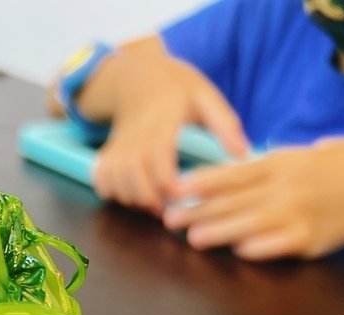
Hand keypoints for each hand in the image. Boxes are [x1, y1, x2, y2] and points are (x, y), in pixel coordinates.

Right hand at [70, 38, 246, 213]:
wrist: (137, 75)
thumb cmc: (176, 87)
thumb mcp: (205, 94)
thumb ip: (224, 124)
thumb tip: (243, 155)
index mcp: (162, 118)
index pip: (157, 155)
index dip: (167, 182)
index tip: (181, 196)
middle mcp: (136, 132)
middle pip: (132, 174)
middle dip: (149, 198)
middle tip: (170, 209)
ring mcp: (118, 143)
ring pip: (116, 179)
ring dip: (133, 198)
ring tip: (155, 204)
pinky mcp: (108, 152)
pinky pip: (101, 178)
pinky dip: (113, 192)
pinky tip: (132, 195)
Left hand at [164, 139, 343, 259]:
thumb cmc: (343, 166)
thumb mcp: (304, 154)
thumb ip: (269, 165)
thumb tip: (234, 172)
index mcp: (282, 163)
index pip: (233, 172)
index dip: (202, 181)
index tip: (175, 188)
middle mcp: (287, 187)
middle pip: (235, 200)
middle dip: (198, 210)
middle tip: (168, 219)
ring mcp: (299, 214)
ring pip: (252, 223)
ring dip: (220, 231)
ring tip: (193, 238)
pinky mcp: (312, 239)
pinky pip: (280, 244)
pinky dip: (259, 247)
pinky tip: (239, 251)